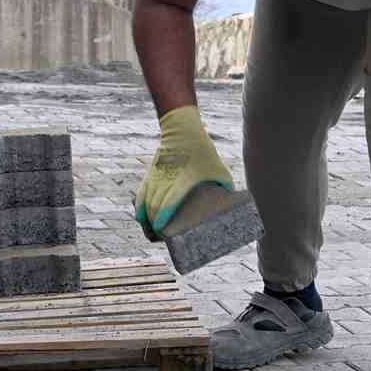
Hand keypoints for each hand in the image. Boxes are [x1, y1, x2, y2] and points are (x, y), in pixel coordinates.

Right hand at [133, 105, 233, 239]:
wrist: (181, 131)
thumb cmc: (202, 151)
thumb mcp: (218, 168)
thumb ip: (225, 185)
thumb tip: (231, 204)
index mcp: (182, 180)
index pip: (167, 202)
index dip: (162, 219)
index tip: (162, 231)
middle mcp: (165, 180)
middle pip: (154, 207)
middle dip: (155, 226)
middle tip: (164, 239)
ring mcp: (155, 178)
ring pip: (145, 203)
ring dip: (147, 220)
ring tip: (154, 234)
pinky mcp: (150, 175)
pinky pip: (140, 195)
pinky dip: (139, 209)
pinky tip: (141, 219)